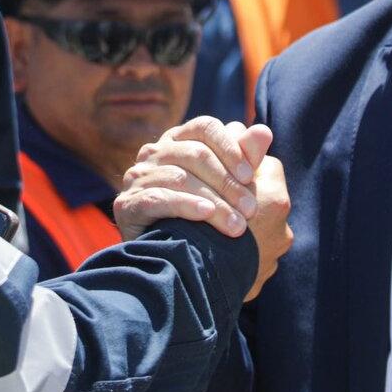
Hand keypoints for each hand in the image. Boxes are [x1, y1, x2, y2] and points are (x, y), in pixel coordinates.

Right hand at [115, 117, 293, 299]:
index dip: (230, 148)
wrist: (174, 264)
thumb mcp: (230, 188)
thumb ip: (246, 159)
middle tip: (252, 210)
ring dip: (214, 203)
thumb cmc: (208, 219)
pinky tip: (205, 216)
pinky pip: (158, 199)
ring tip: (237, 226)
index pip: (206, 127)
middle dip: (227, 183)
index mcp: (180, 141)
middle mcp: (155, 153)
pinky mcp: (126, 204)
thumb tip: (264, 131)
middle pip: (196, 154)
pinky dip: (185, 205)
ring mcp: (138, 177)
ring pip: (180, 178)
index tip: (250, 176)